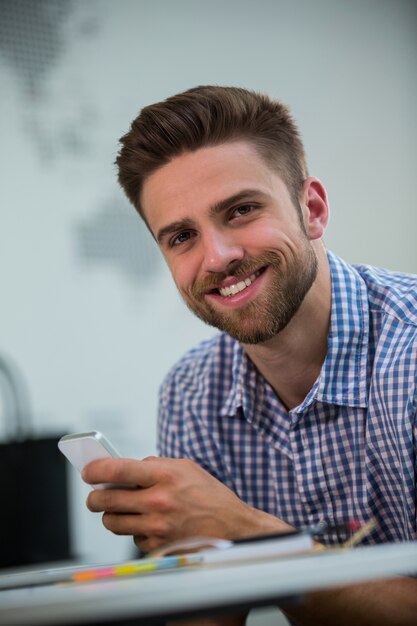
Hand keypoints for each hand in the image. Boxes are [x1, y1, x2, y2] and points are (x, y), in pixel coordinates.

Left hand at [83, 456, 291, 552]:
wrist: (233, 527)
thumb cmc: (209, 495)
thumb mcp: (185, 468)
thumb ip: (154, 465)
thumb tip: (124, 469)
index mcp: (164, 476)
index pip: (117, 469)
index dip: (95, 470)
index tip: (88, 472)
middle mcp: (158, 501)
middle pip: (106, 500)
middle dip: (95, 498)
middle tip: (95, 496)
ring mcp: (156, 527)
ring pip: (113, 522)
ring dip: (112, 515)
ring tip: (121, 509)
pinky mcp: (157, 547)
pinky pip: (131, 538)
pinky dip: (135, 531)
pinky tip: (149, 524)